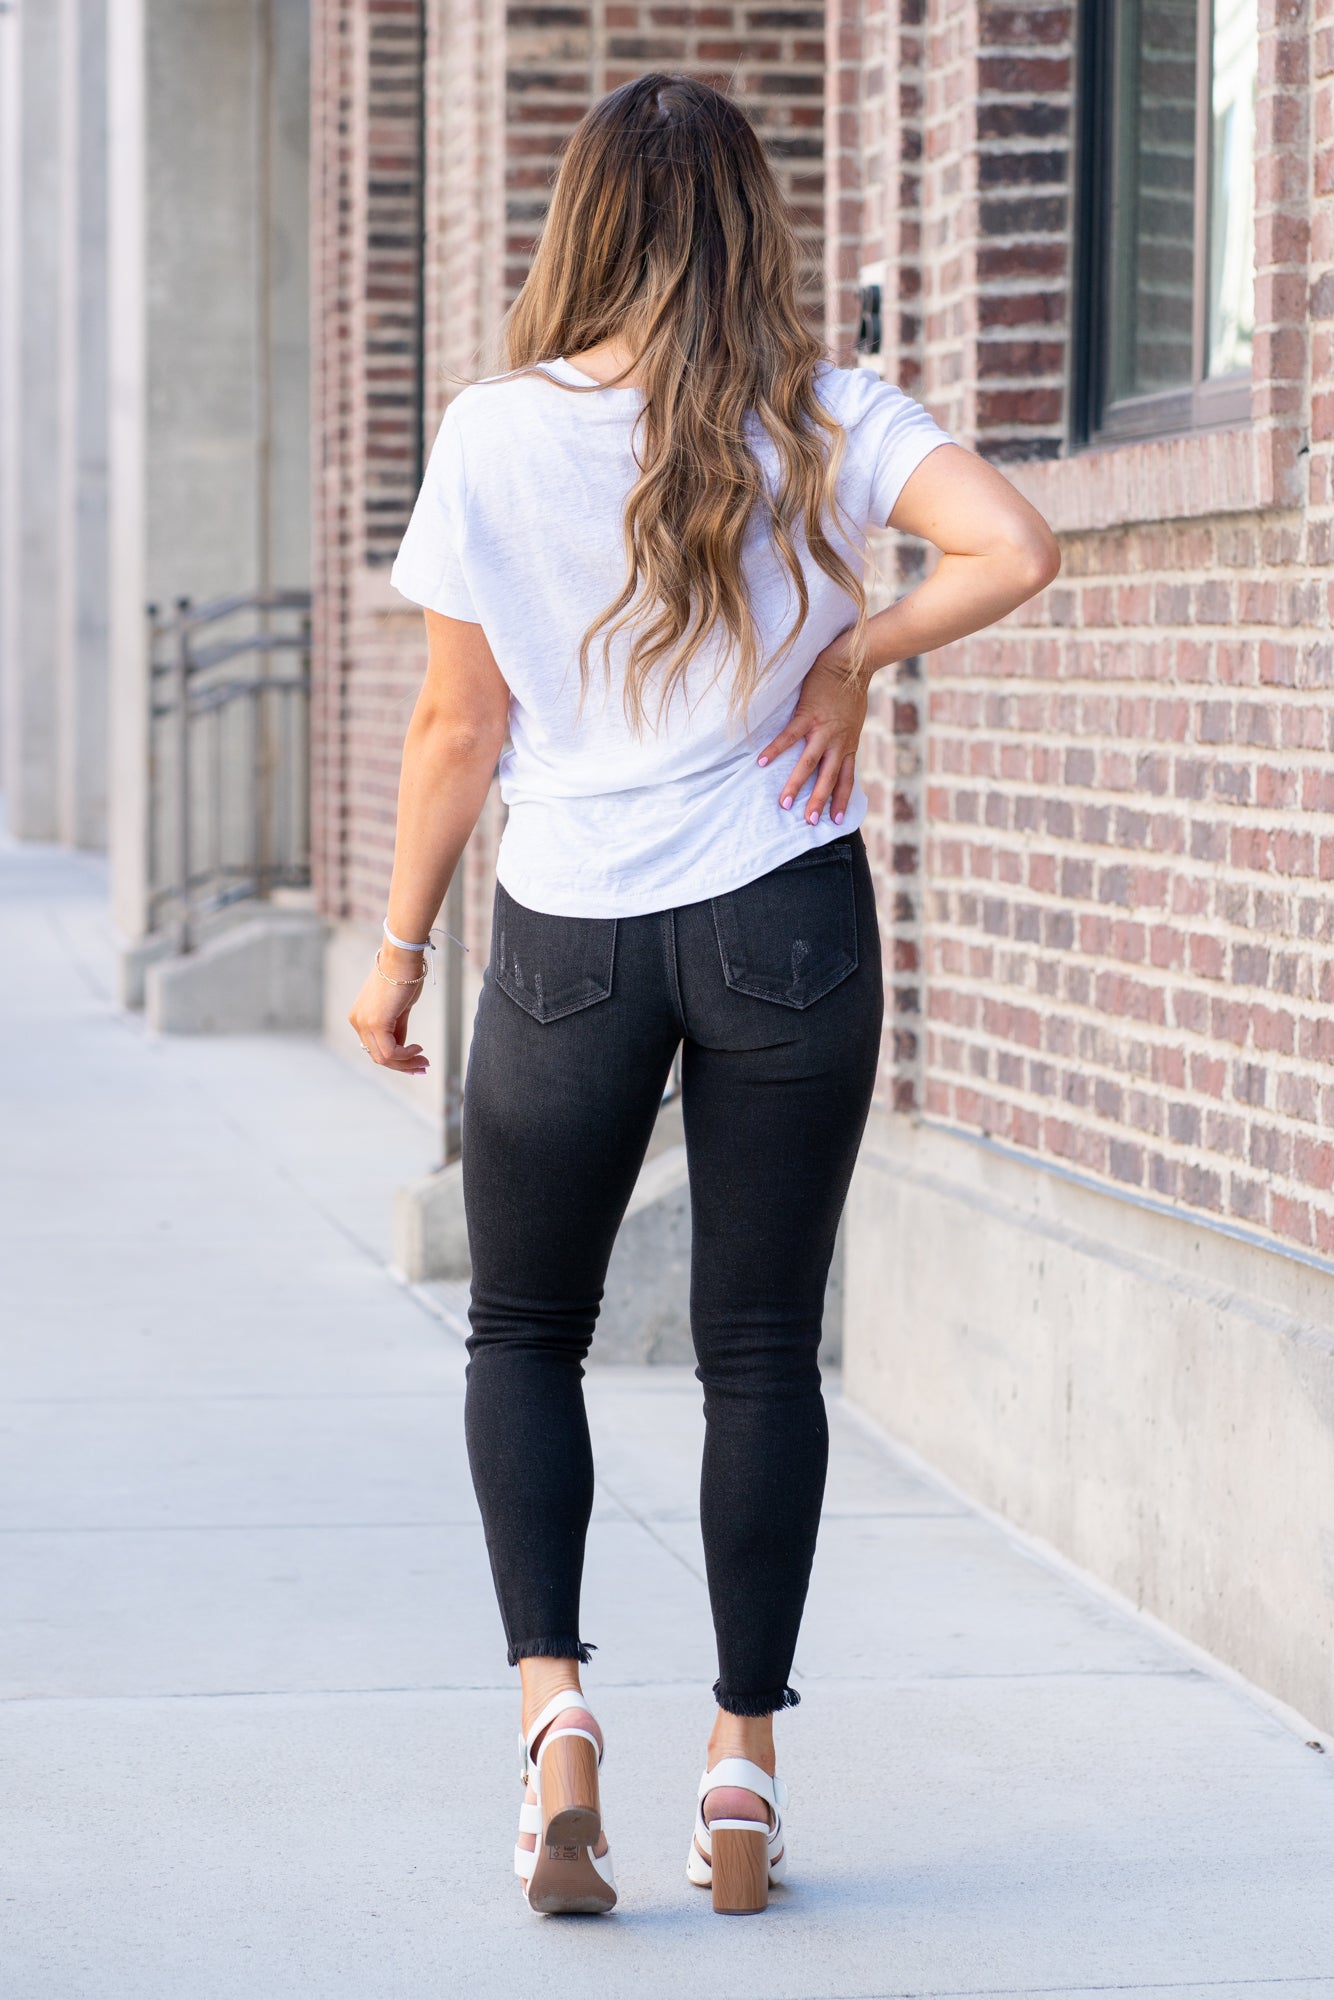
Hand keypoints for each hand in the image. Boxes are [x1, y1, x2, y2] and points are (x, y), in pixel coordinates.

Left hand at [347, 945, 429, 1073]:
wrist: (402, 959)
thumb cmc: (404, 976)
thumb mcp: (400, 1009)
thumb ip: (397, 1029)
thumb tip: (402, 1047)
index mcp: (360, 1018)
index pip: (375, 1048)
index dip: (397, 1060)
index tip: (417, 1062)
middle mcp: (357, 1022)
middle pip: (378, 1056)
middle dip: (403, 1065)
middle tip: (423, 1067)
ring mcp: (364, 1023)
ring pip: (384, 1058)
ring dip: (407, 1063)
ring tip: (424, 1061)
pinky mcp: (375, 1023)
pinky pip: (390, 1051)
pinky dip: (406, 1055)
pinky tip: (418, 1049)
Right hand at [756, 638, 868, 826]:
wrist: (851, 665)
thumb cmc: (851, 690)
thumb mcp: (853, 721)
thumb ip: (844, 737)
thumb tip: (836, 748)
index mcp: (848, 744)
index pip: (846, 779)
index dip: (841, 800)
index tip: (836, 820)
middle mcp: (837, 742)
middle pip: (828, 778)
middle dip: (818, 801)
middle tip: (809, 822)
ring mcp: (822, 730)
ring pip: (810, 764)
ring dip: (796, 784)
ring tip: (783, 803)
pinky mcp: (808, 715)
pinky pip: (789, 737)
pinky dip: (775, 749)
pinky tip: (761, 762)